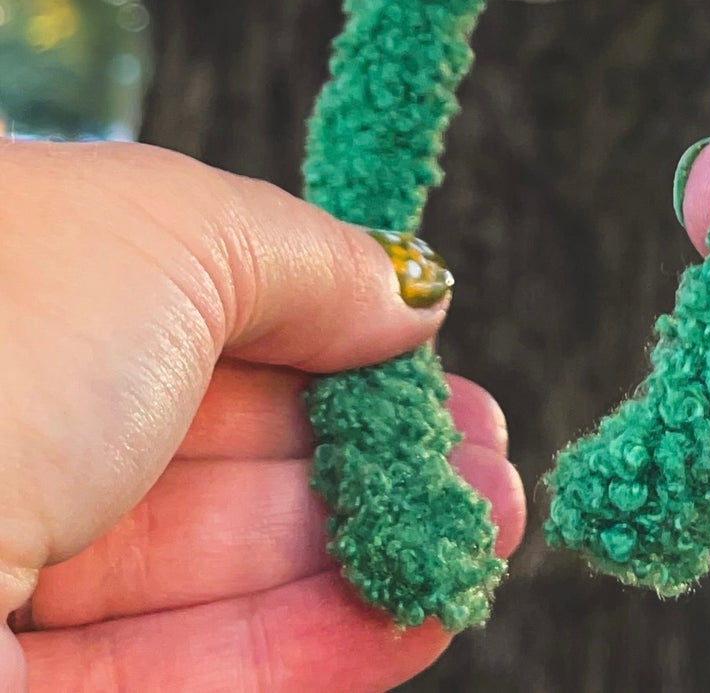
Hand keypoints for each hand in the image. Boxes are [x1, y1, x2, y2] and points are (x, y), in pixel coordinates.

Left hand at [0, 142, 524, 691]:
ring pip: (224, 582)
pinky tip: (419, 614)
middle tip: (489, 469)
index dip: (338, 353)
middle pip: (228, 466)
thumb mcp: (181, 234)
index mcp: (37, 309)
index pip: (211, 339)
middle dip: (377, 464)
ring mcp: (9, 592)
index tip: (437, 368)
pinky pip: (198, 680)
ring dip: (374, 558)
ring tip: (488, 532)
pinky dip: (323, 649)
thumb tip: (410, 291)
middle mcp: (11, 447)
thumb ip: (312, 263)